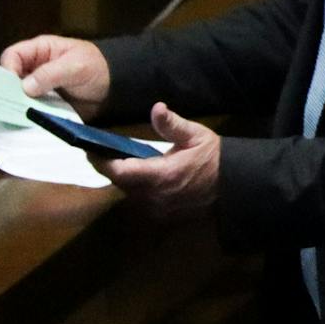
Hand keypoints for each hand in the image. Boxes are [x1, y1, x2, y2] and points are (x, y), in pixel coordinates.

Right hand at [0, 34, 110, 122]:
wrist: (115, 87)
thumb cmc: (96, 67)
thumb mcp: (75, 66)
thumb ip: (50, 74)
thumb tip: (24, 87)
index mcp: (40, 50)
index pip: (13, 55)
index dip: (7, 69)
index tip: (10, 86)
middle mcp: (35, 68)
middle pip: (11, 78)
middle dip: (8, 90)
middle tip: (7, 106)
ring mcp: (39, 88)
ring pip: (18, 96)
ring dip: (18, 106)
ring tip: (16, 118)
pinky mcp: (45, 105)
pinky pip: (31, 110)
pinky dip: (29, 116)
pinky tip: (27, 124)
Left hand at [100, 102, 219, 221]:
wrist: (233, 185)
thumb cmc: (213, 157)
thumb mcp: (195, 135)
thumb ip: (172, 124)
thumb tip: (157, 108)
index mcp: (160, 175)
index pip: (120, 172)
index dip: (102, 162)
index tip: (91, 150)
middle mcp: (155, 196)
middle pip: (121, 184)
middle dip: (112, 169)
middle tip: (103, 154)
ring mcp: (159, 209)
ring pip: (129, 195)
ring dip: (124, 180)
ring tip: (120, 163)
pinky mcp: (164, 215)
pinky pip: (141, 202)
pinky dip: (136, 190)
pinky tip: (139, 178)